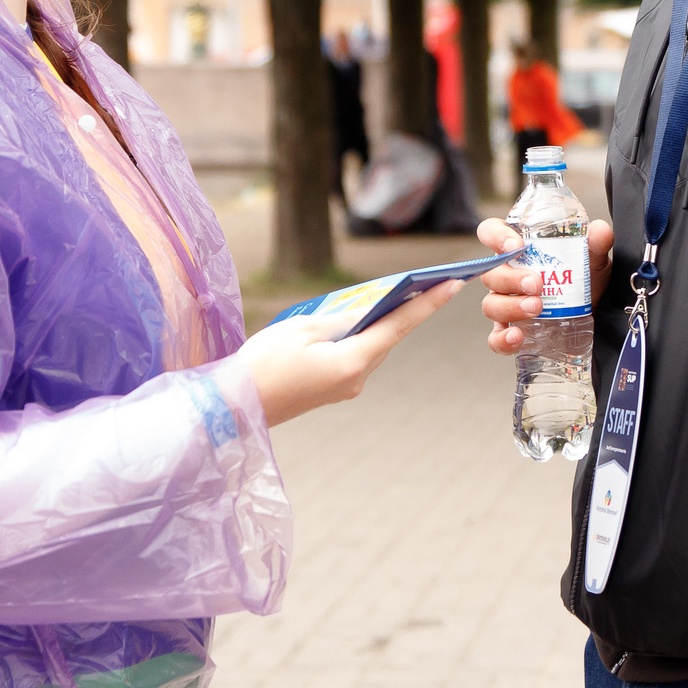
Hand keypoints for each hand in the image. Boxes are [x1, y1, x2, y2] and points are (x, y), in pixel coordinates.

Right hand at [240, 280, 461, 426]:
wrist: (234, 406)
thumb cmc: (263, 364)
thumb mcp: (303, 329)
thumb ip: (342, 318)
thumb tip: (370, 310)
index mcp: (351, 362)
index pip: (398, 326)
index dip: (427, 304)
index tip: (453, 285)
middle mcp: (356, 379)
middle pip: (387, 337)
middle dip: (404, 309)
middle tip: (428, 281)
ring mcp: (345, 388)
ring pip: (371, 347)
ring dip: (380, 323)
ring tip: (395, 294)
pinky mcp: (333, 390)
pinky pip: (355, 357)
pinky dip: (360, 337)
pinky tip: (358, 320)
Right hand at [476, 216, 613, 354]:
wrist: (595, 313)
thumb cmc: (584, 279)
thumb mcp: (593, 258)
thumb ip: (597, 243)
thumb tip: (599, 231)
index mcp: (519, 249)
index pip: (491, 232)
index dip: (496, 236)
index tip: (516, 245)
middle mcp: (507, 274)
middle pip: (490, 272)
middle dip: (511, 279)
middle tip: (537, 284)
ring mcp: (506, 303)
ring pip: (491, 304)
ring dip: (510, 306)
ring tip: (537, 308)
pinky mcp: (512, 330)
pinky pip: (496, 337)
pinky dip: (502, 339)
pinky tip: (517, 337)